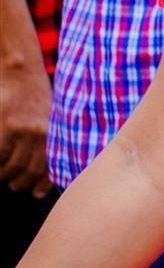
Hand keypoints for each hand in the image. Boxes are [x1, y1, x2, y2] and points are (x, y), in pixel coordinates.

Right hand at [0, 62, 50, 196]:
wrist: (21, 73)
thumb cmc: (36, 97)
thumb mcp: (51, 118)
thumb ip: (48, 142)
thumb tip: (44, 173)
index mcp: (55, 133)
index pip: (52, 166)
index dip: (43, 184)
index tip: (37, 194)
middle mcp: (43, 134)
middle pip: (30, 170)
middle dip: (20, 182)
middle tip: (14, 185)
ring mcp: (24, 130)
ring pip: (12, 165)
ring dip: (5, 175)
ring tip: (4, 176)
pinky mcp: (7, 126)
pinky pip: (0, 153)